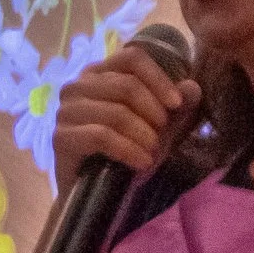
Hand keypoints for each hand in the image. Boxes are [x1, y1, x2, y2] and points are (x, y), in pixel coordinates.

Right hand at [51, 47, 199, 185]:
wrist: (96, 194)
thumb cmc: (125, 152)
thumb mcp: (158, 127)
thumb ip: (176, 107)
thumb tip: (193, 87)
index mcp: (100, 73)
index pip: (132, 58)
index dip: (158, 78)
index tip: (177, 104)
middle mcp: (78, 85)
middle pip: (126, 85)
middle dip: (153, 112)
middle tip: (163, 135)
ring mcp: (66, 110)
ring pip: (115, 112)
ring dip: (143, 134)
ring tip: (153, 152)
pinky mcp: (60, 136)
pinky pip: (101, 136)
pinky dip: (128, 149)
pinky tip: (142, 162)